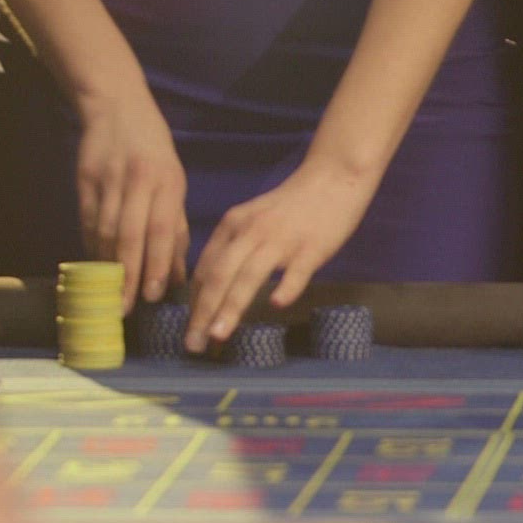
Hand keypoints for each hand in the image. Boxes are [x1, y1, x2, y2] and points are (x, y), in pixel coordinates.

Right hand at [76, 88, 188, 308]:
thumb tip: (179, 276)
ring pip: (105, 231)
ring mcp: (107, 180)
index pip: (161, 230)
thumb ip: (175, 229)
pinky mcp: (84, 179)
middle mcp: (137, 182)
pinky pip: (87, 220)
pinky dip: (91, 247)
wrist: (117, 108)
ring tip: (110, 294)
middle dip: (127, 275)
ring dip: (107, 266)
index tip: (154, 295)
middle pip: (129, 235)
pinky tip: (96, 267)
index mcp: (166, 183)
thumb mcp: (175, 184)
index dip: (157, 264)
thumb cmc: (156, 154)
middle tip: (125, 308)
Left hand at [186, 162, 377, 351]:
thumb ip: (234, 248)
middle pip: (220, 275)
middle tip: (193, 343)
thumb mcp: (252, 219)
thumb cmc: (292, 206)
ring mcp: (282, 240)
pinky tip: (276, 305)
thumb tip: (212, 284)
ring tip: (218, 336)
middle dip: (203, 312)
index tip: (190, 329)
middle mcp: (251, 232)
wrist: (332, 179)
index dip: (196, 301)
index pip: (207, 268)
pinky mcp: (311, 248)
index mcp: (233, 225)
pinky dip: (286, 287)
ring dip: (231, 307)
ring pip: (250, 276)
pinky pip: (297, 271)